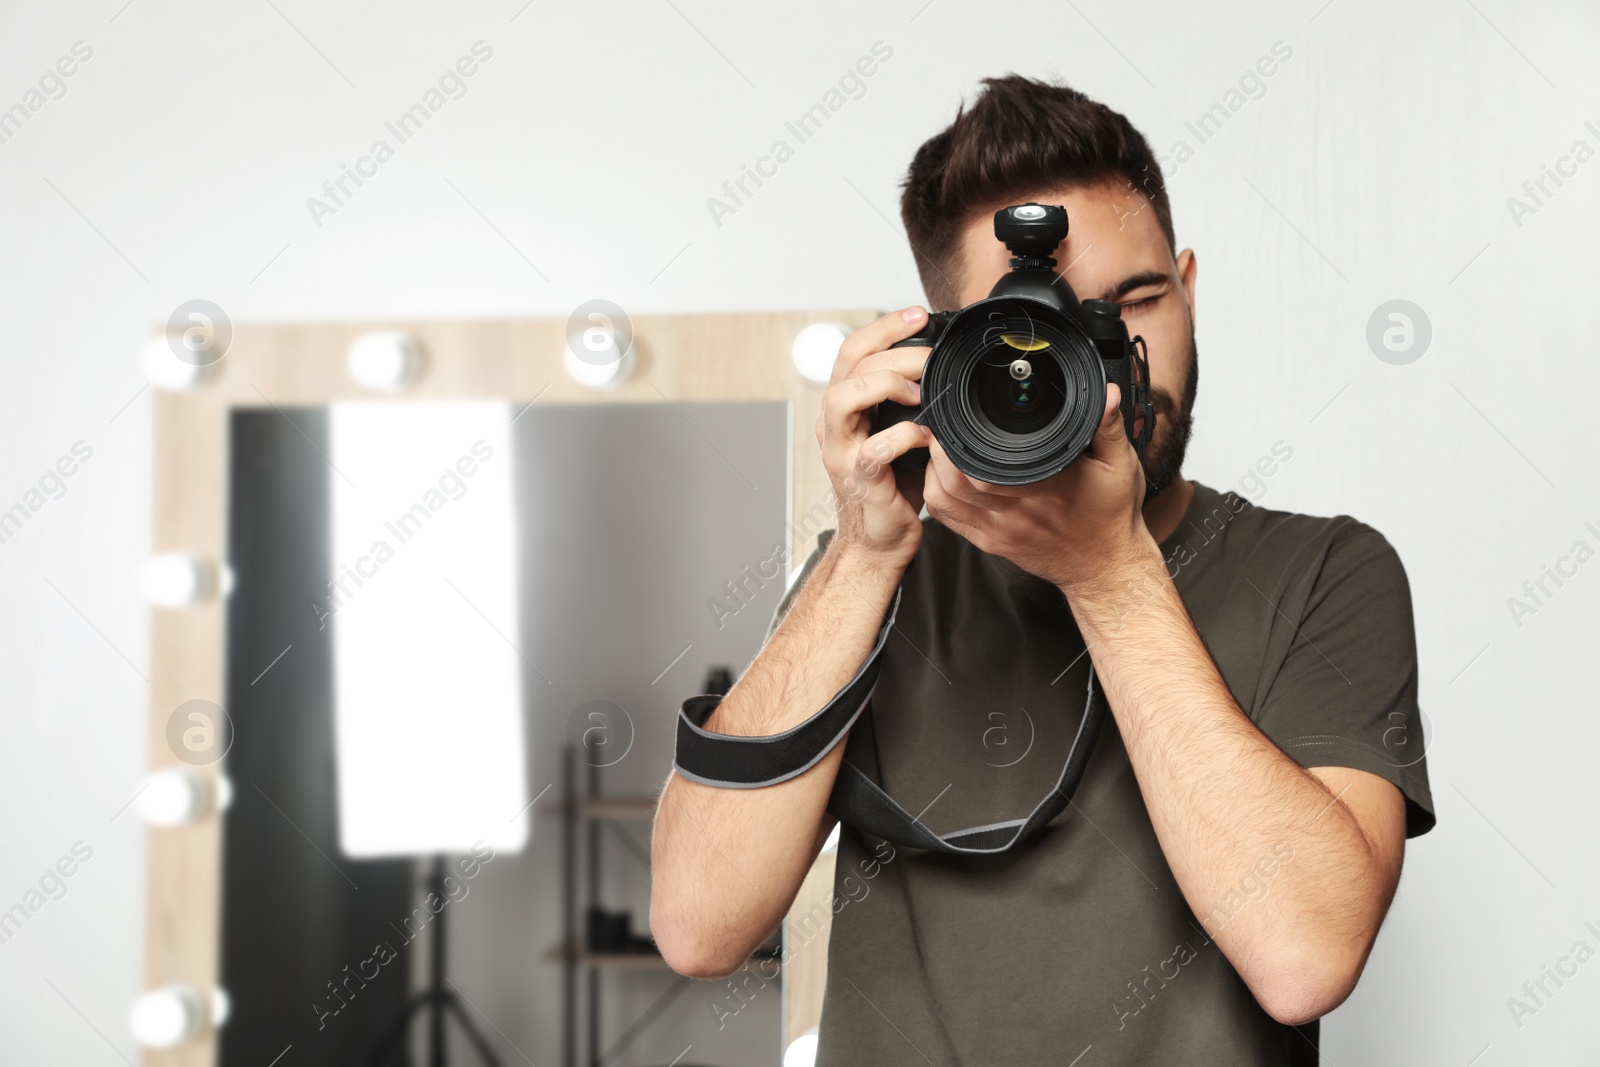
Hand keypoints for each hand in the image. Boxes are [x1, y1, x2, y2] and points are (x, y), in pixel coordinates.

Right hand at [819, 307, 934, 572]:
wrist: (880, 539)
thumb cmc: (893, 485)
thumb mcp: (900, 430)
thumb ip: (909, 400)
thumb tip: (944, 365)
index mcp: (845, 407)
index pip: (852, 350)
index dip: (884, 327)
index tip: (919, 315)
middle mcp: (835, 424)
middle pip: (849, 365)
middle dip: (895, 351)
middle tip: (932, 357)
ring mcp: (842, 452)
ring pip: (843, 398)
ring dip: (884, 384)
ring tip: (919, 392)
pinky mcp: (859, 479)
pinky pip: (873, 449)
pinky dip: (903, 436)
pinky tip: (927, 437)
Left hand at [922, 383, 1154, 593]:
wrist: (1105, 567)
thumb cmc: (1112, 515)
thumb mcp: (1120, 466)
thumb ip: (1109, 426)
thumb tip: (1108, 392)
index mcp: (1046, 489)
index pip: (986, 469)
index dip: (962, 442)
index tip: (958, 416)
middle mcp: (1017, 513)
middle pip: (955, 482)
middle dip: (941, 451)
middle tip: (943, 426)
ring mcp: (1000, 531)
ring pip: (946, 501)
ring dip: (934, 472)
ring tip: (940, 448)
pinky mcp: (992, 543)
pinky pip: (950, 520)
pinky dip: (938, 496)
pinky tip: (942, 477)